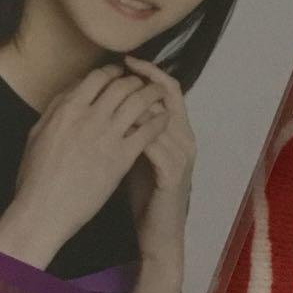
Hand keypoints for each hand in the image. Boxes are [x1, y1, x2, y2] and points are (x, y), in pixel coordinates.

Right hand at [0, 63, 168, 268]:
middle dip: (136, 80)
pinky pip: (147, 131)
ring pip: (137, 103)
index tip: (121, 73)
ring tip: (160, 93)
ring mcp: (107, 136)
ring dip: (152, 94)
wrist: (45, 208)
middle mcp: (89, 116)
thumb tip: (72, 91)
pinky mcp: (122, 158)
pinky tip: (164, 119)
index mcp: (67, 108)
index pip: (96, 77)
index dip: (112, 72)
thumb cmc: (36, 175)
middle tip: (144, 82)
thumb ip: (56, 109)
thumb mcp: (37, 133)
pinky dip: (158, 121)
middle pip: (121, 86)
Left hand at [123, 56, 194, 272]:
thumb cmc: (145, 191)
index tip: (126, 59)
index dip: (149, 72)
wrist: (158, 232)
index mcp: (177, 131)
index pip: (169, 89)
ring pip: (159, 116)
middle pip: (167, 96)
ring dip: (133, 103)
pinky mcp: (171, 174)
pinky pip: (152, 143)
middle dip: (142, 79)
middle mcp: (184, 138)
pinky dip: (133, 130)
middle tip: (118, 66)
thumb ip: (132, 127)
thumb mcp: (138, 151)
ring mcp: (180, 156)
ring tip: (110, 90)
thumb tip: (108, 100)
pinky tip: (113, 125)